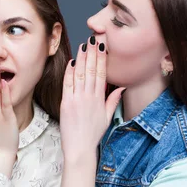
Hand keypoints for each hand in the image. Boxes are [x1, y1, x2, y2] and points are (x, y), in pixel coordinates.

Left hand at [60, 37, 124, 163]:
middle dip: (92, 53)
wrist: (80, 148)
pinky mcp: (66, 103)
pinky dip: (69, 72)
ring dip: (82, 58)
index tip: (102, 46)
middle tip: (93, 39)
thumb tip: (121, 87)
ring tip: (83, 45)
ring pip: (80, 74)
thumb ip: (113, 100)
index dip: (102, 59)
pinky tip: (72, 61)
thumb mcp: (107, 117)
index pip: (102, 74)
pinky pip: (67, 84)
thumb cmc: (93, 134)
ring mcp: (77, 99)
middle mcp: (89, 97)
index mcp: (100, 99)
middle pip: (91, 70)